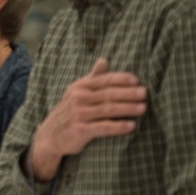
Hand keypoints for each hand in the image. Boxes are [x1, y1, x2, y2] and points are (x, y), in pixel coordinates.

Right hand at [29, 58, 144, 180]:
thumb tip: (104, 60)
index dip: (120, 79)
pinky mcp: (81, 130)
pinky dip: (118, 127)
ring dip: (128, 108)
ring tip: (143, 108)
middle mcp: (78, 99)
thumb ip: (92, 77)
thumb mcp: (77, 92)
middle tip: (144, 93)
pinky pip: (103, 127)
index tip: (137, 80)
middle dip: (128, 93)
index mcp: (80, 87)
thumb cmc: (69, 111)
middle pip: (108, 94)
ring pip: (108, 110)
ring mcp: (79, 114)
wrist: (50, 135)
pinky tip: (131, 126)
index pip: (103, 80)